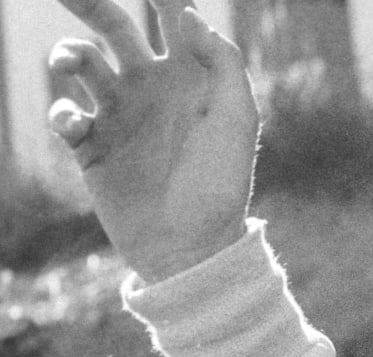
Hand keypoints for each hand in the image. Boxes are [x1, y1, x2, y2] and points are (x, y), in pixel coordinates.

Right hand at [49, 0, 255, 281]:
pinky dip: (62, 110)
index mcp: (190, 75)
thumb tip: (189, 14)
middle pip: (113, 26)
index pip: (172, 17)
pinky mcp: (92, 146)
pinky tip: (74, 122)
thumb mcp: (238, 119)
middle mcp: (151, 87)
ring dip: (69, 53)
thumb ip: (222, 62)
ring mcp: (120, 114)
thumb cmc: (223, 183)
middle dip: (90, 3)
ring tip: (71, 61)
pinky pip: (66, 114)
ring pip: (81, 62)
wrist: (192, 245)